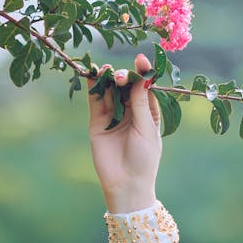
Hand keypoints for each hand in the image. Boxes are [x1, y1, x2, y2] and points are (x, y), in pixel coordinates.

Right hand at [87, 54, 161, 212]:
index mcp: (149, 112)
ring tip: (105, 70)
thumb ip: (141, 102)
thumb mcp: (146, 127)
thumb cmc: (144, 157)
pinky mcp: (97, 121)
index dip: (143, 73)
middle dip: (124, 77)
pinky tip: (93, 74)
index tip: (141, 59)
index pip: (145, 87)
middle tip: (120, 76)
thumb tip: (143, 77)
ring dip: (108, 78)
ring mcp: (113, 115)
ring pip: (110, 90)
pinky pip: (95, 100)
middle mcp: (131, 111)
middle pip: (126, 86)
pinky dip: (94, 87)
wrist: (126, 182)